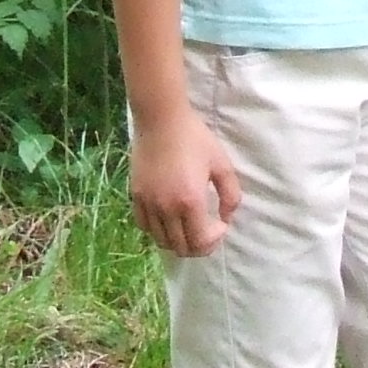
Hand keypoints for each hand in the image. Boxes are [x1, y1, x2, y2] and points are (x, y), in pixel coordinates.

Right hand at [130, 108, 242, 257]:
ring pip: (161, 241)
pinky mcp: (136, 196)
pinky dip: (158, 230)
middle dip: (198, 246)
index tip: (220, 224)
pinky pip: (144, 226)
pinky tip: (168, 218)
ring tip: (188, 226)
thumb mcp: (222, 164)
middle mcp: (167, 208)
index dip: (214, 241)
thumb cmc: (194, 138)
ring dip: (178, 240)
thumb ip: (231, 195)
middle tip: (207, 231)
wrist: (161, 119)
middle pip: (181, 247)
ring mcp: (148, 203)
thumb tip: (226, 218)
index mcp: (190, 201)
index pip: (200, 242)